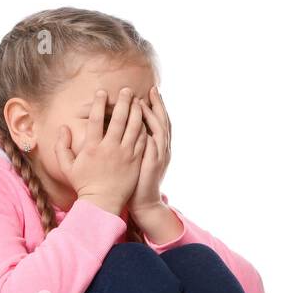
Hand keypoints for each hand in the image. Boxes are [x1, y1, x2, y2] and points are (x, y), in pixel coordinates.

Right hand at [56, 87, 147, 214]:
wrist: (102, 202)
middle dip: (124, 102)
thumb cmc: (83, 184)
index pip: (97, 120)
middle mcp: (110, 148)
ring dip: (137, 112)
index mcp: (92, 147)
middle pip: (119, 119)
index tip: (102, 92)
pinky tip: (145, 120)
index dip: (99, 104)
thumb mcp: (67, 166)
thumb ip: (61, 146)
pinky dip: (144, 128)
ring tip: (138, 101)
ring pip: (134, 127)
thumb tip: (63, 127)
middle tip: (127, 90)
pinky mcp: (135, 160)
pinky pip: (142, 140)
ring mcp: (125, 154)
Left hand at [126, 85, 172, 218]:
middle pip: (163, 122)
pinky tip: (142, 122)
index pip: (159, 122)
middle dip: (158, 105)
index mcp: (159, 147)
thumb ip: (137, 143)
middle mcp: (162, 149)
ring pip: (160, 130)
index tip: (150, 92)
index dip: (157, 107)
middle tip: (152, 89)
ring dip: (152, 115)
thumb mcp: (139, 159)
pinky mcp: (153, 164)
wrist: (144, 202)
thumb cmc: (136, 181)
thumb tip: (129, 128)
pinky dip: (150, 133)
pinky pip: (153, 145)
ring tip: (144, 102)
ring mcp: (159, 156)